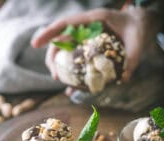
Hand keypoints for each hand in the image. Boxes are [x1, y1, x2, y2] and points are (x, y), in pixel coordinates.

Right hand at [31, 7, 159, 81]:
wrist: (138, 26)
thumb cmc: (136, 29)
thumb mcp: (137, 42)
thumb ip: (131, 58)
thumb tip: (123, 79)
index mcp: (93, 20)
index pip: (66, 24)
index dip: (49, 33)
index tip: (35, 44)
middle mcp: (85, 29)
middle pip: (61, 41)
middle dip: (53, 58)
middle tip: (55, 76)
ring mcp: (84, 40)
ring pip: (65, 52)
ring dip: (60, 67)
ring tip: (61, 82)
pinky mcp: (87, 50)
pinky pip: (75, 61)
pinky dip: (72, 74)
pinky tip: (71, 88)